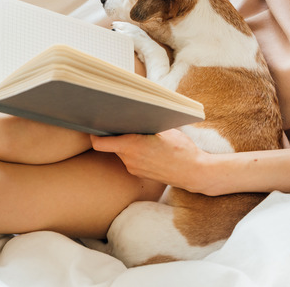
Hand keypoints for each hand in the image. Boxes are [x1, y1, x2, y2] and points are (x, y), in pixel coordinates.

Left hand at [90, 129, 209, 192]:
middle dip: (117, 134)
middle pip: (112, 145)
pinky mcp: (140, 174)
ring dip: (127, 144)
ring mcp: (134, 169)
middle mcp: (129, 160)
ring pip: (122, 152)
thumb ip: (145, 124)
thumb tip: (133, 115)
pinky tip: (149, 148)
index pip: (100, 143)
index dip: (95, 133)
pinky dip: (135, 152)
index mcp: (132, 146)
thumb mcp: (165, 130)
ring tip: (143, 136)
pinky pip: (131, 159)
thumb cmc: (182, 150)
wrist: (194, 173)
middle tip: (125, 123)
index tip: (97, 124)